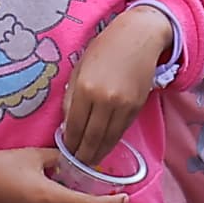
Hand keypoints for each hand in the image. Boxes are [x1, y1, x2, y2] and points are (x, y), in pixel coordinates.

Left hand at [58, 4, 173, 166]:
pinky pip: (121, 131)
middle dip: (83, 155)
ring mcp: (123, 105)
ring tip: (89, 161)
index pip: (74, 126)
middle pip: (91, 138)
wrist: (138, 37)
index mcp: (85, 88)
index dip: (69, 143)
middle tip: (76, 165)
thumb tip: (66, 124)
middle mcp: (104, 99)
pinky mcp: (136, 107)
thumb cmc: (104, 48)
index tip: (65, 152)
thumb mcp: (80, 67)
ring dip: (98, 154)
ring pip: (108, 139)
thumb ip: (72, 97)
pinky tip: (104, 147)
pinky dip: (112, 142)